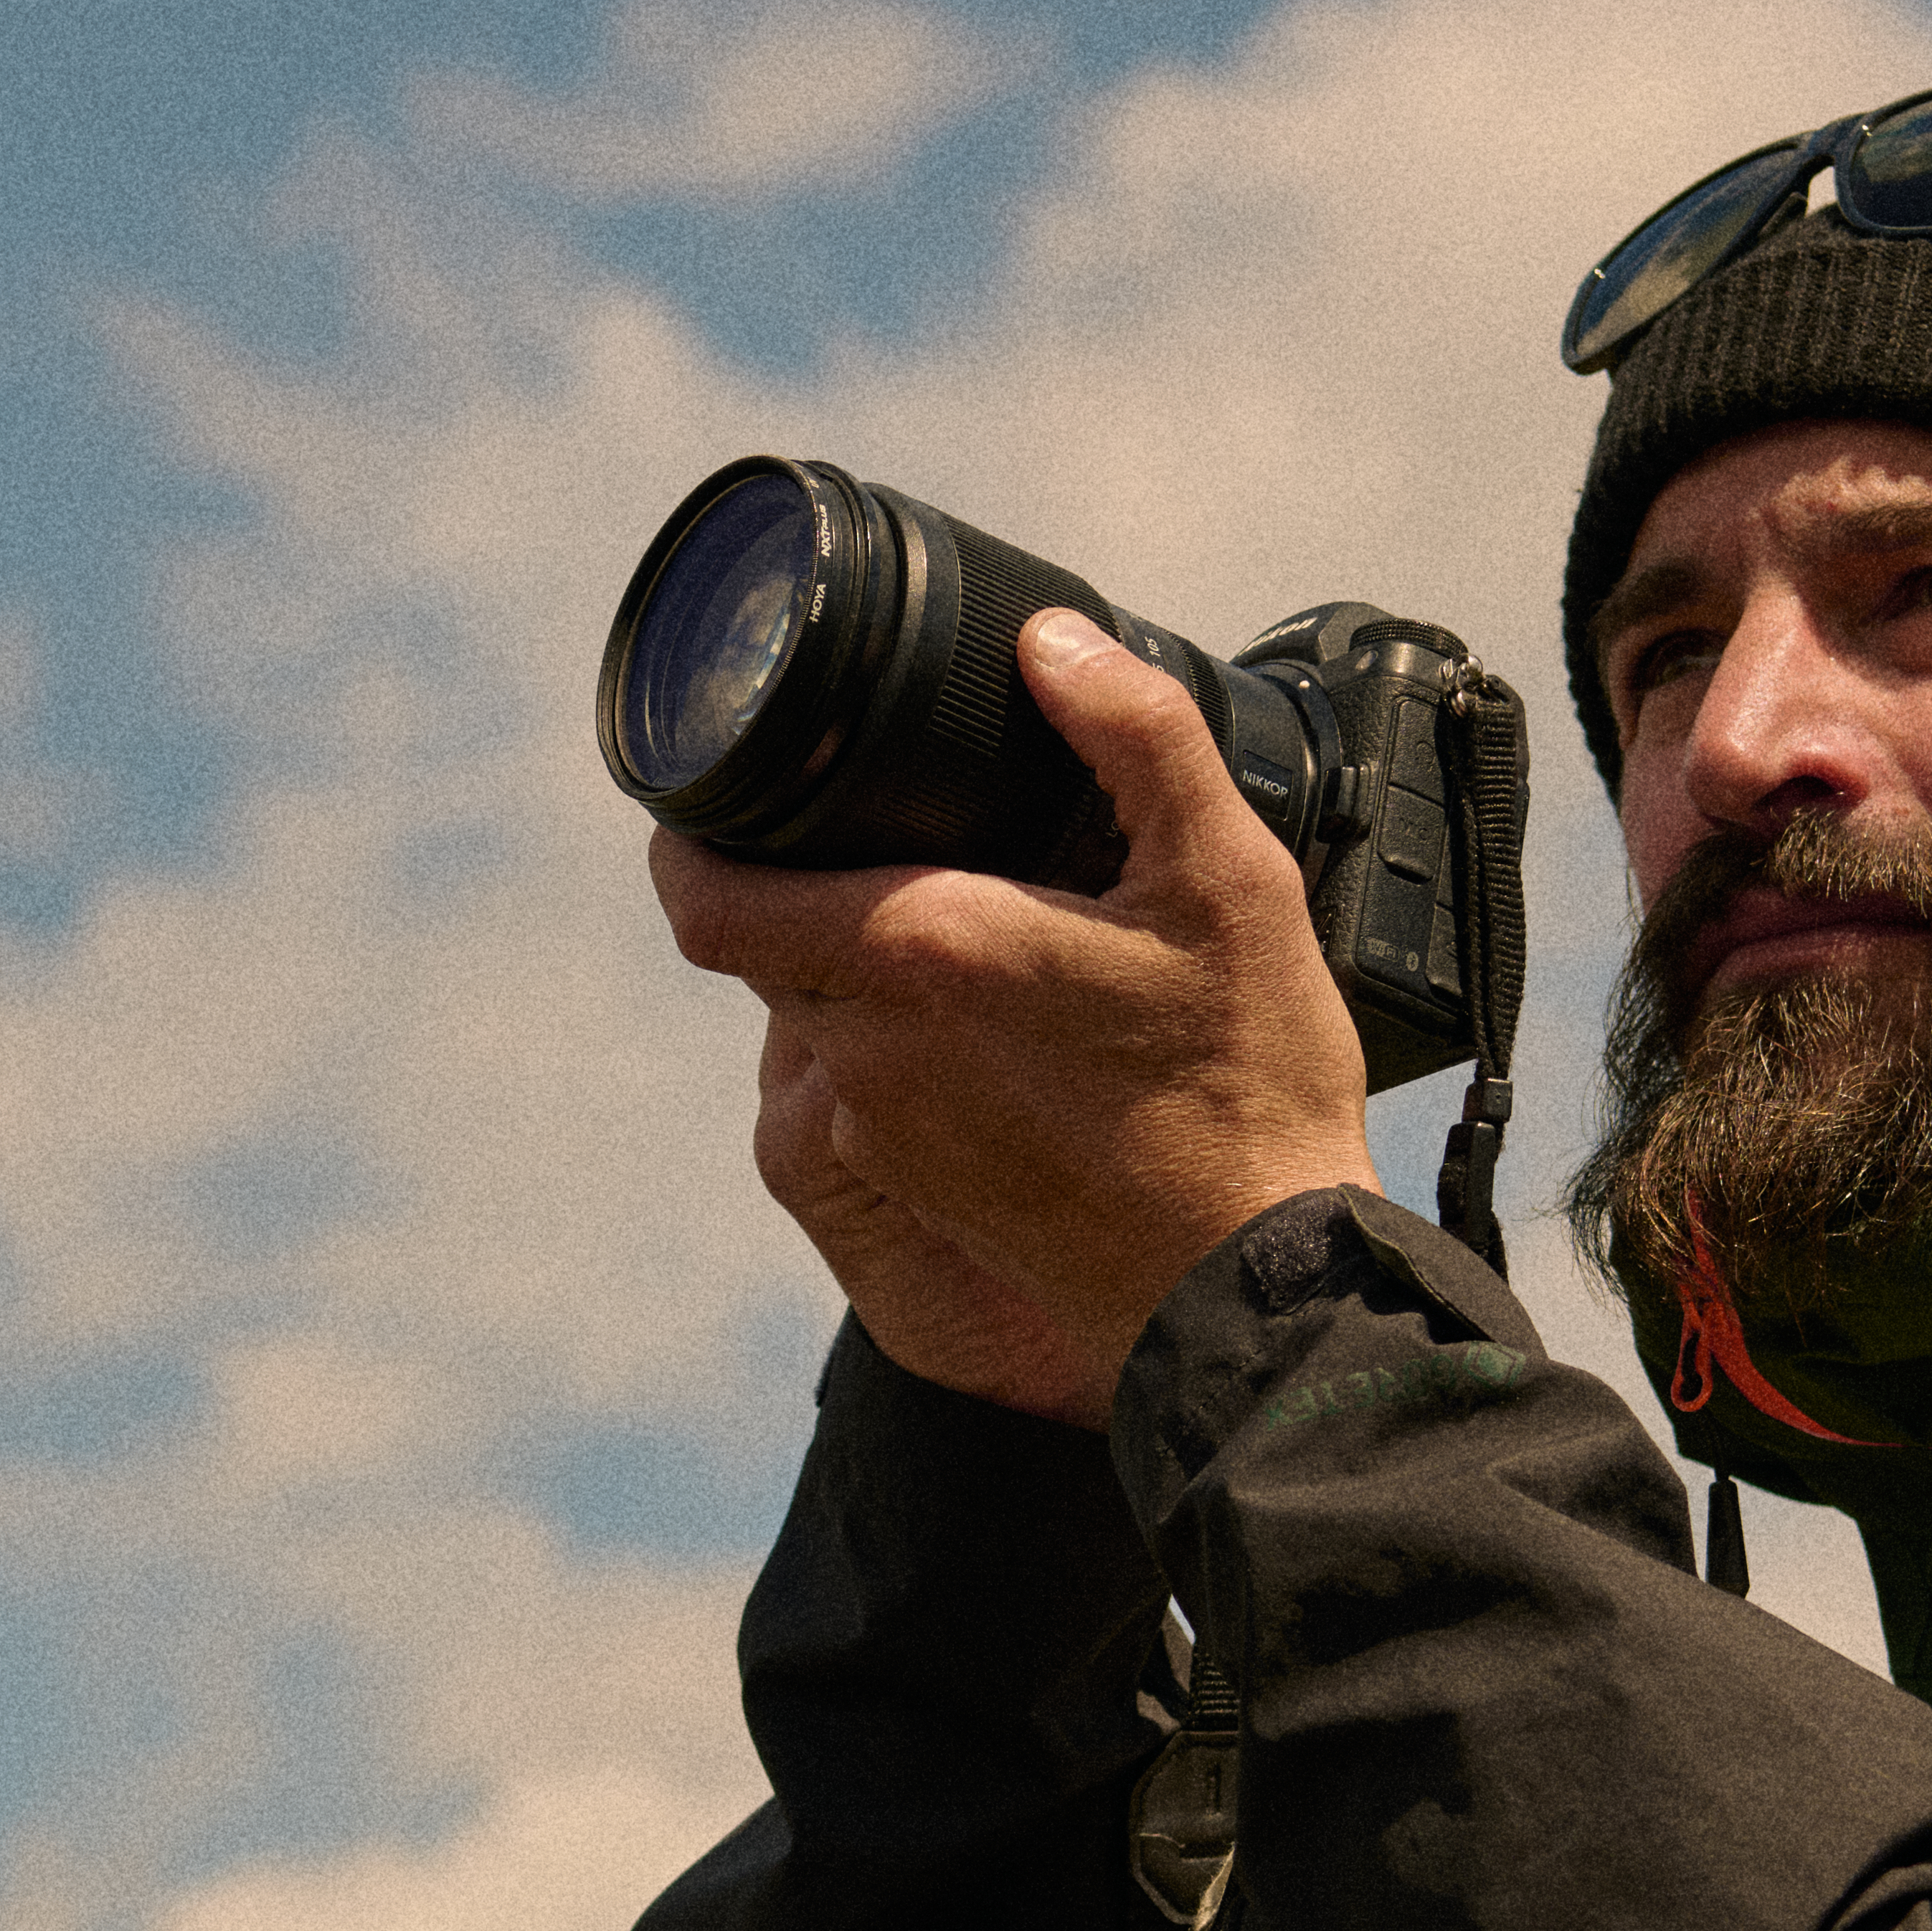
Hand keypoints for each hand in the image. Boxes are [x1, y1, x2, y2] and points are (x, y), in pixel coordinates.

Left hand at [653, 607, 1379, 1425]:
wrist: (1248, 1285)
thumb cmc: (1244, 1087)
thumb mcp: (1225, 879)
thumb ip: (1137, 737)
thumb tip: (1054, 645)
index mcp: (924, 952)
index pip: (708, 902)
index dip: (682, 845)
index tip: (710, 800)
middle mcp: (872, 1048)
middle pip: (760, 949)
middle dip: (791, 887)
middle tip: (868, 839)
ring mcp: (884, 1132)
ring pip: (812, 1018)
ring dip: (851, 966)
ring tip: (955, 926)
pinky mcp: (915, 1189)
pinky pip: (859, 1088)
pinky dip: (895, 1040)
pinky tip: (992, 1026)